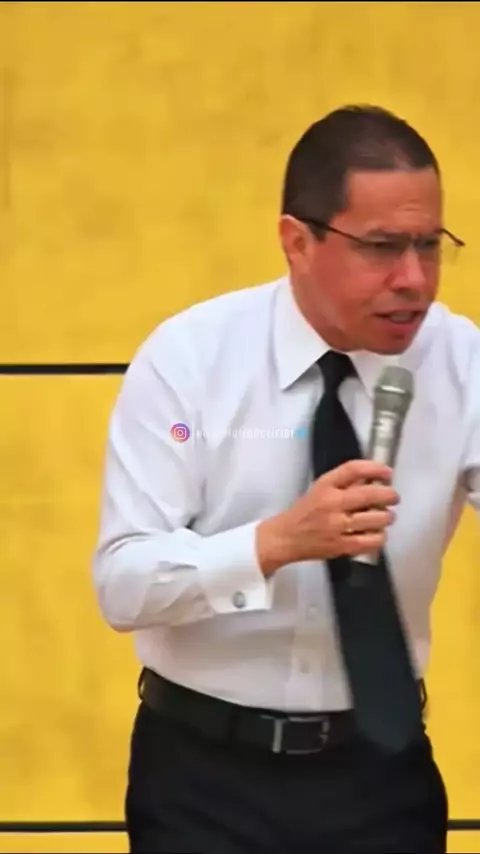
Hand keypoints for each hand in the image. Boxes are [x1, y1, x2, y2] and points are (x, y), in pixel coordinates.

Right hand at [257, 459, 398, 575]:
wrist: (286, 537)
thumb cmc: (306, 511)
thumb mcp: (320, 489)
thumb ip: (345, 484)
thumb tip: (375, 479)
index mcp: (325, 486)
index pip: (353, 469)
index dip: (375, 468)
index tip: (388, 472)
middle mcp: (331, 503)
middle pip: (369, 494)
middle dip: (389, 495)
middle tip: (394, 497)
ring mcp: (336, 526)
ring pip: (374, 519)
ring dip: (387, 517)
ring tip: (387, 517)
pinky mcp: (340, 546)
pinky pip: (369, 541)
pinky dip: (380, 537)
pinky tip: (379, 534)